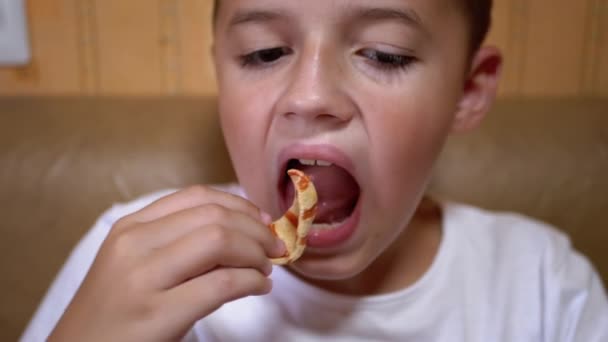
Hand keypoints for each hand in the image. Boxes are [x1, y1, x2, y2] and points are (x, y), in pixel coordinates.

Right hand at [48, 186, 284, 341]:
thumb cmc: (113, 312)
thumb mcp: (134, 264)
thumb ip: (176, 242)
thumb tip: (241, 231)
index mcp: (130, 227)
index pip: (197, 197)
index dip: (239, 204)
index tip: (261, 220)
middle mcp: (134, 245)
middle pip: (213, 216)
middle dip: (256, 229)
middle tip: (273, 247)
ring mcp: (143, 279)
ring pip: (219, 242)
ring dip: (256, 252)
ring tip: (266, 268)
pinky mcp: (157, 315)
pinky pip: (221, 284)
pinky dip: (251, 281)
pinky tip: (258, 287)